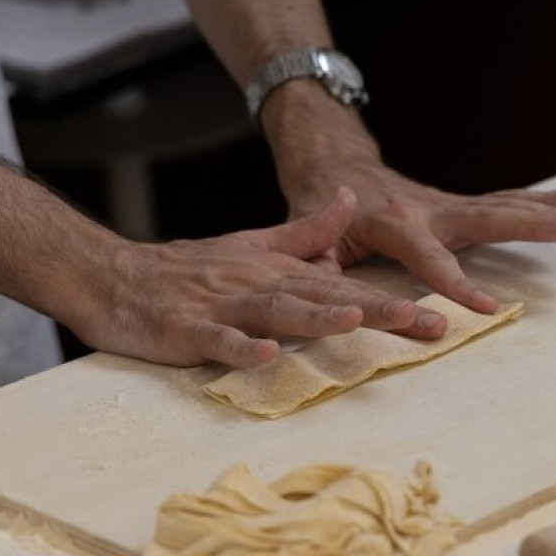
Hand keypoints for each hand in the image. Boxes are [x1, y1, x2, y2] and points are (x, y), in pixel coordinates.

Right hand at [69, 189, 446, 367]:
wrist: (114, 275)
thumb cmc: (188, 268)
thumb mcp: (253, 246)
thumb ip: (306, 232)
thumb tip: (351, 202)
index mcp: (277, 270)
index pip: (344, 285)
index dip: (392, 297)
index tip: (442, 311)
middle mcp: (258, 284)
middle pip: (325, 297)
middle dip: (379, 310)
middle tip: (428, 323)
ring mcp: (224, 306)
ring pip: (278, 311)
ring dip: (319, 318)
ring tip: (359, 321)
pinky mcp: (188, 330)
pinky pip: (218, 340)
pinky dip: (243, 347)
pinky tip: (269, 354)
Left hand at [285, 157, 555, 313]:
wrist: (334, 166)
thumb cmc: (319, 209)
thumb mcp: (308, 236)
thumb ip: (318, 264)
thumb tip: (329, 300)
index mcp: (392, 223)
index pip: (430, 258)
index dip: (456, 284)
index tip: (489, 308)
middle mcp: (427, 209)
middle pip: (487, 217)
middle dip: (533, 224)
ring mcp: (445, 203)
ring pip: (501, 205)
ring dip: (545, 208)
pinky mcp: (455, 205)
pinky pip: (500, 203)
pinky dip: (535, 200)